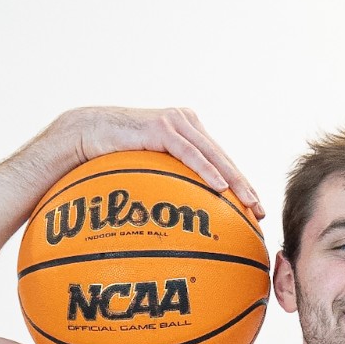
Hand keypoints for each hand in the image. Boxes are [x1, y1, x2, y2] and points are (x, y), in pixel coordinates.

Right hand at [43, 106, 264, 219]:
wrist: (84, 134)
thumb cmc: (110, 158)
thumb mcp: (145, 172)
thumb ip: (165, 184)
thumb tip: (177, 221)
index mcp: (187, 133)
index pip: (220, 162)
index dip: (239, 186)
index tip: (254, 213)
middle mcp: (186, 123)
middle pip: (223, 159)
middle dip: (244, 187)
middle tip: (260, 213)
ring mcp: (175, 122)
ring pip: (213, 155)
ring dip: (233, 181)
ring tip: (249, 204)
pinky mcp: (161, 127)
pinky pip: (188, 152)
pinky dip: (206, 169)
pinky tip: (219, 188)